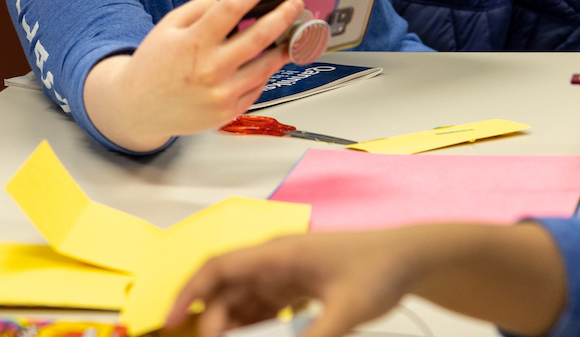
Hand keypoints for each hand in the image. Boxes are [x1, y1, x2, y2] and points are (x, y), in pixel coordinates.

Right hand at [84, 0, 304, 151]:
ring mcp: (222, 93)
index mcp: (194, 42)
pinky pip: (257, 87)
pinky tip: (265, 61)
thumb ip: (197, 10)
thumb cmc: (153, 65)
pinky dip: (264, 72)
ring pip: (266, 66)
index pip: (230, 9)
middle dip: (283, 16)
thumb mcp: (167, 27)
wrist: (138, 108)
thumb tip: (227, 1)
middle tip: (296, 5)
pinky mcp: (228, 111)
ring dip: (282, 47)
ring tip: (290, 35)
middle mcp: (212, 68)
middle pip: (260, 36)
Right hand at [168, 223, 567, 336]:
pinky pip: (262, 307)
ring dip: (232, 325)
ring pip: (242, 300)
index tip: (171, 315)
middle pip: (227, 288)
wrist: (408, 257)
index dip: (190, 290)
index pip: (220, 266)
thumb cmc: (378, 269)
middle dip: (213, 320)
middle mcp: (274, 259)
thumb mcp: (348, 310)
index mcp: (278, 252)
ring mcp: (285, 273)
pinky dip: (252, 326)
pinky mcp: (296, 287)